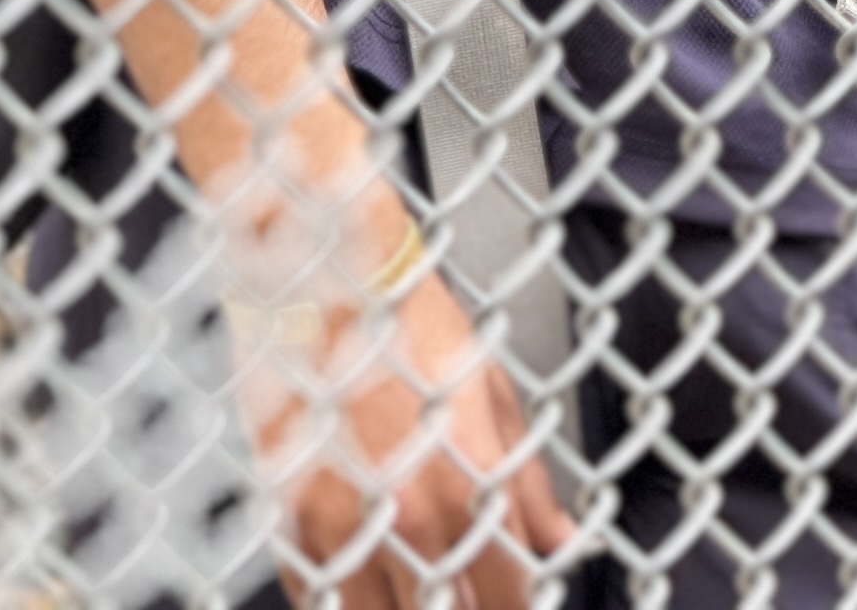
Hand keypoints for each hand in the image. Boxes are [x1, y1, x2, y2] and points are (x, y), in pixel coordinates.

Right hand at [237, 254, 571, 609]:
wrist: (326, 279)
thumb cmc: (409, 323)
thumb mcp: (491, 391)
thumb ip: (529, 482)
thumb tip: (565, 541)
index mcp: (470, 482)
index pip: (512, 592)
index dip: (521, 607)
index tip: (518, 601)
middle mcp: (411, 516)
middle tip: (467, 594)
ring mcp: (346, 526)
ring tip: (419, 592)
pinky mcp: (291, 522)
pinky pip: (321, 600)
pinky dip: (345, 602)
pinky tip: (364, 585)